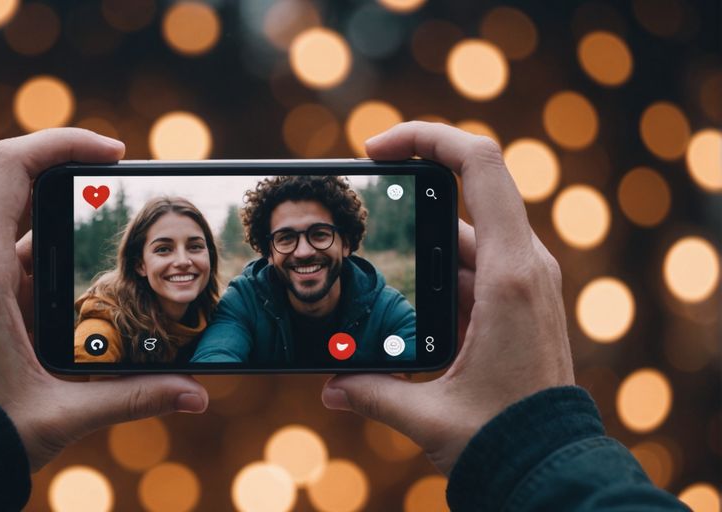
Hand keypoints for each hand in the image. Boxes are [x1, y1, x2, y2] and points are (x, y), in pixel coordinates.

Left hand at [0, 128, 207, 469]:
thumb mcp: (62, 411)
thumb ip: (134, 397)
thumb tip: (196, 394)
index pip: (11, 166)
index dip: (63, 142)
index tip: (112, 153)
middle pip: (27, 190)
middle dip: (84, 192)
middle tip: (132, 206)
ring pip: (30, 233)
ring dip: (76, 242)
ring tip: (127, 265)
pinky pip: (23, 263)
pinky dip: (61, 269)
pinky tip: (96, 299)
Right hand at [321, 122, 573, 473]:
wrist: (553, 466)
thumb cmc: (505, 437)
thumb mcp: (429, 414)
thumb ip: (371, 391)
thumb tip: (329, 384)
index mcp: (510, 274)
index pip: (479, 165)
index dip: (427, 137)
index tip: (376, 147)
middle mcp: (524, 266)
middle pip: (464, 195)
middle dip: (408, 195)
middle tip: (360, 202)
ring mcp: (524, 282)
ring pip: (462, 236)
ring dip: (416, 245)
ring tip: (371, 268)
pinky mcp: (518, 301)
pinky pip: (470, 266)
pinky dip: (434, 272)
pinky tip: (401, 301)